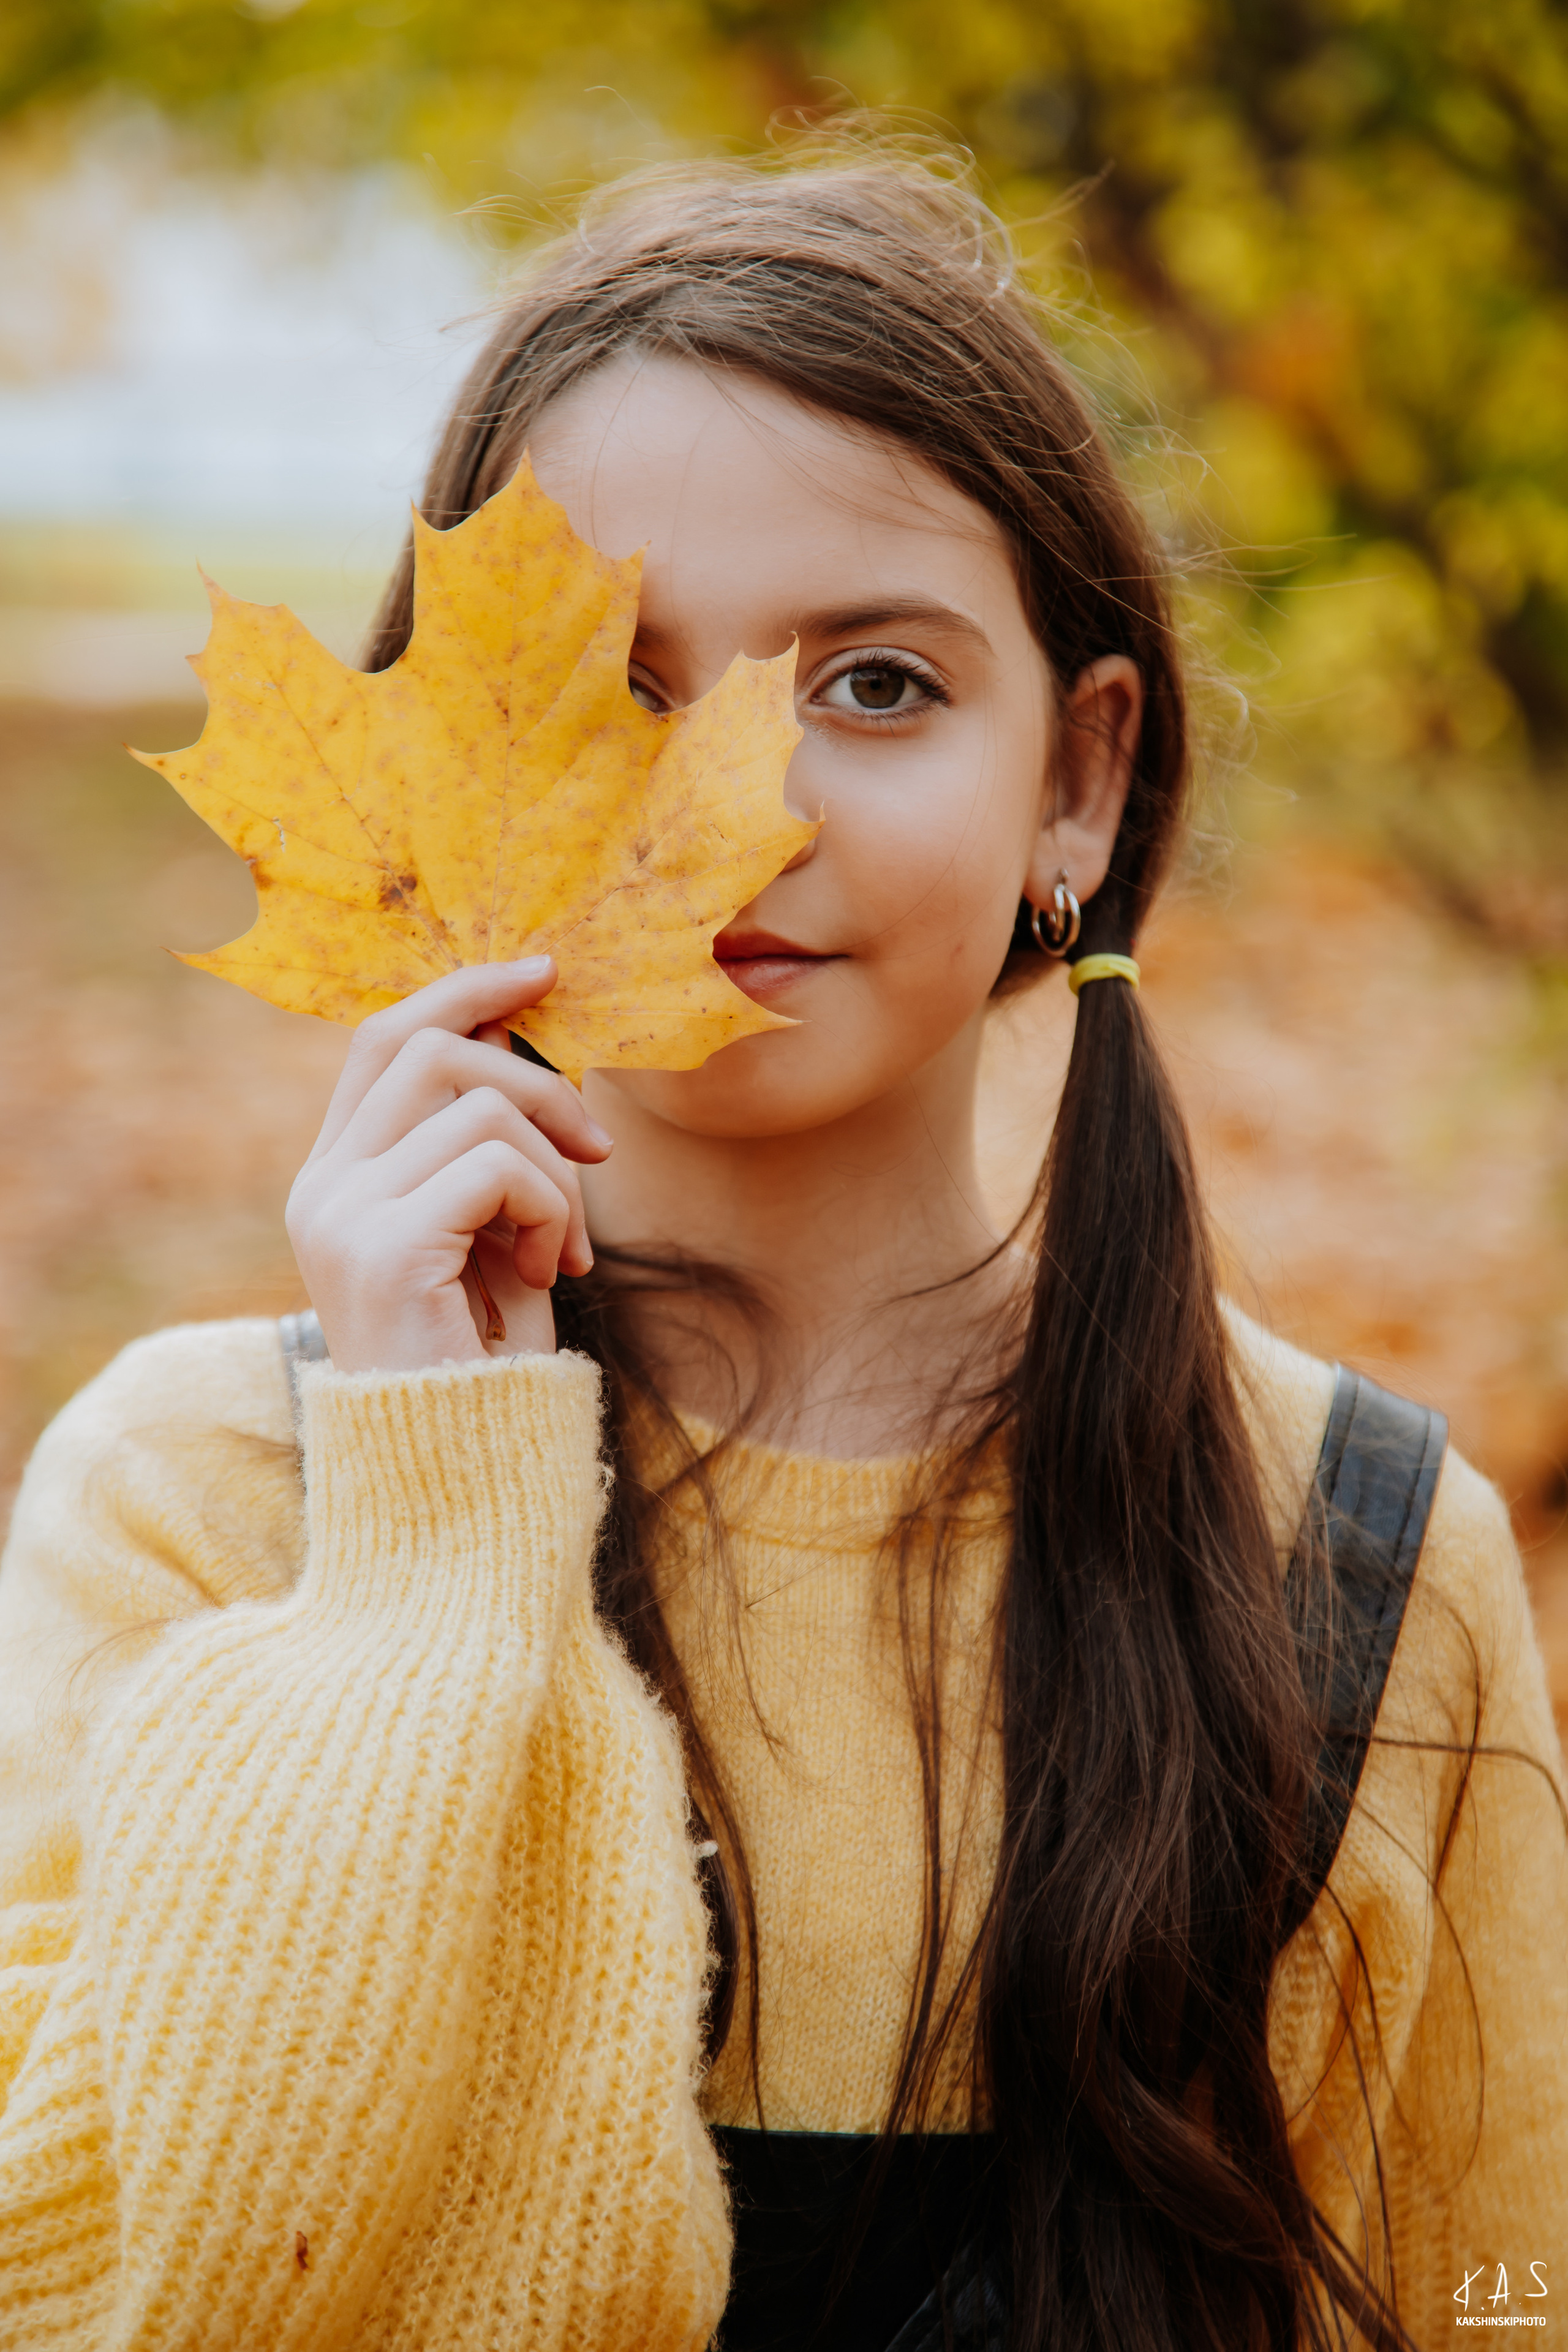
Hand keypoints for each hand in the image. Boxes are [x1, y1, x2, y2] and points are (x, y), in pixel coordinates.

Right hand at [286, 960, 611, 1372]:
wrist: (459, 1473)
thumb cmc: (484, 1361)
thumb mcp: (490, 1231)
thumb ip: (492, 1145)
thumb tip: (531, 1039)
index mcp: (335, 1177)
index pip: (383, 1039)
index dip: (463, 991)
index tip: (542, 974)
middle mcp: (322, 1187)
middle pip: (426, 1046)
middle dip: (535, 1078)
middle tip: (597, 1149)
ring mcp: (343, 1213)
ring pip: (481, 1105)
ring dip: (556, 1171)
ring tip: (561, 1247)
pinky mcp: (385, 1246)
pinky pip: (500, 1165)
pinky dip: (550, 1208)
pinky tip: (546, 1270)